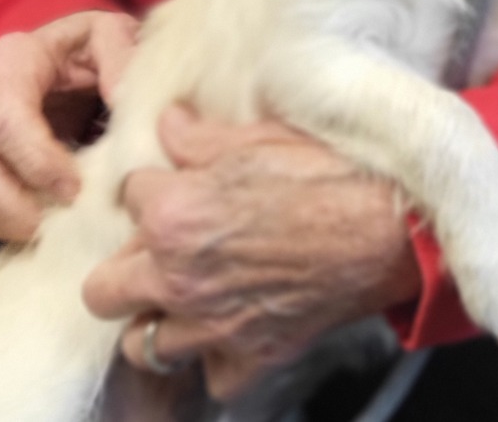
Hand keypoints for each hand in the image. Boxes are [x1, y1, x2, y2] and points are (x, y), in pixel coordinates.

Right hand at [0, 10, 137, 240]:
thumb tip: (124, 102)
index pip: (7, 121)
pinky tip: (27, 222)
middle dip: (10, 204)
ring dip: (1, 216)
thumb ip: (119, 58)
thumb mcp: (107, 35)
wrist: (59, 54)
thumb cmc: (86, 45)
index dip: (37, 162)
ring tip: (39, 229)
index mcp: (11, 62)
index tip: (72, 191)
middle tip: (47, 226)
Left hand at [83, 105, 421, 399]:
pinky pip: (211, 375)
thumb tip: (167, 123)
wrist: (393, 227)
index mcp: (173, 214)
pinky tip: (238, 326)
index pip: (127, 197)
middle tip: (165, 248)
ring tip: (192, 295)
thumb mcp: (263, 135)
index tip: (179, 184)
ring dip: (162, 319)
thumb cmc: (333, 172)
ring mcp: (210, 328)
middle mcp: (177, 279)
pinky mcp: (250, 358)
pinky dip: (220, 355)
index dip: (156, 186)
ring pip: (142, 344)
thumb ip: (200, 135)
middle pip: (104, 289)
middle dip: (128, 265)